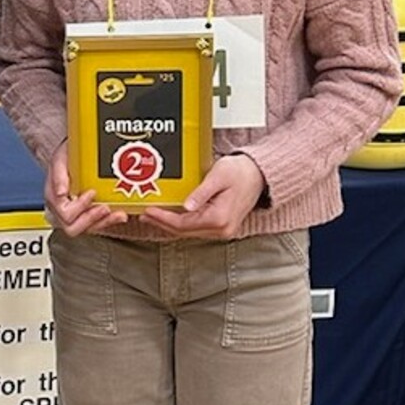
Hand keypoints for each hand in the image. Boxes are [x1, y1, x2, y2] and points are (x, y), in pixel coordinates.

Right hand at [44, 140, 120, 237]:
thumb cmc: (68, 156)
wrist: (78, 151)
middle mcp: (62, 210)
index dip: (79, 207)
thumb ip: (58, 174)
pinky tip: (119, 214)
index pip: (64, 213)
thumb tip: (60, 192)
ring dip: (104, 222)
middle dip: (91, 219)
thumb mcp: (60, 158)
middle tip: (105, 207)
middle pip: (73, 228)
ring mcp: (76, 214)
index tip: (92, 192)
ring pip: (87, 229)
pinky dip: (110, 221)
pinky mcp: (89, 214)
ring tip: (117, 214)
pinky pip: (98, 225)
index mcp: (54, 198)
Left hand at [143, 153, 265, 239]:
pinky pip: (196, 228)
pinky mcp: (222, 226)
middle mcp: (221, 229)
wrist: (259, 174)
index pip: (183, 224)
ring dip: (171, 225)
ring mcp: (222, 230)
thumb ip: (201, 193)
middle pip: (184, 231)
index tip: (149, 211)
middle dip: (163, 223)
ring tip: (154, 216)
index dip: (163, 218)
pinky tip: (171, 217)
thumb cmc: (240, 172)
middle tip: (145, 215)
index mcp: (219, 218)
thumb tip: (186, 207)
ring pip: (189, 231)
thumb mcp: (217, 177)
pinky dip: (182, 223)